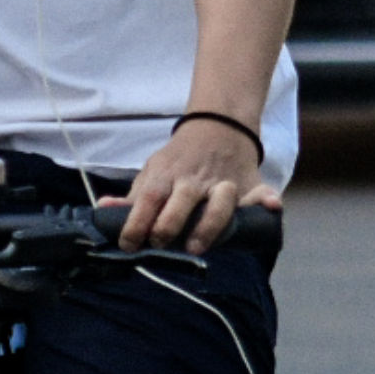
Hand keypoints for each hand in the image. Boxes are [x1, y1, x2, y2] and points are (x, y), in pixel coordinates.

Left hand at [115, 116, 277, 254]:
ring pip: (221, 202)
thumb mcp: (152, 172)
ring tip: (199, 246)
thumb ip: (132, 197)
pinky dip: (268, 200)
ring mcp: (223, 183)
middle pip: (182, 201)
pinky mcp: (247, 186)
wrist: (217, 127)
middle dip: (170, 225)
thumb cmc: (179, 160)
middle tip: (162, 244)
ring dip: (210, 224)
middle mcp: (195, 180)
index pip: (148, 198)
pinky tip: (272, 207)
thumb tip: (102, 209)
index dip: (136, 222)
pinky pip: (262, 193)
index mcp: (167, 175)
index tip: (129, 244)